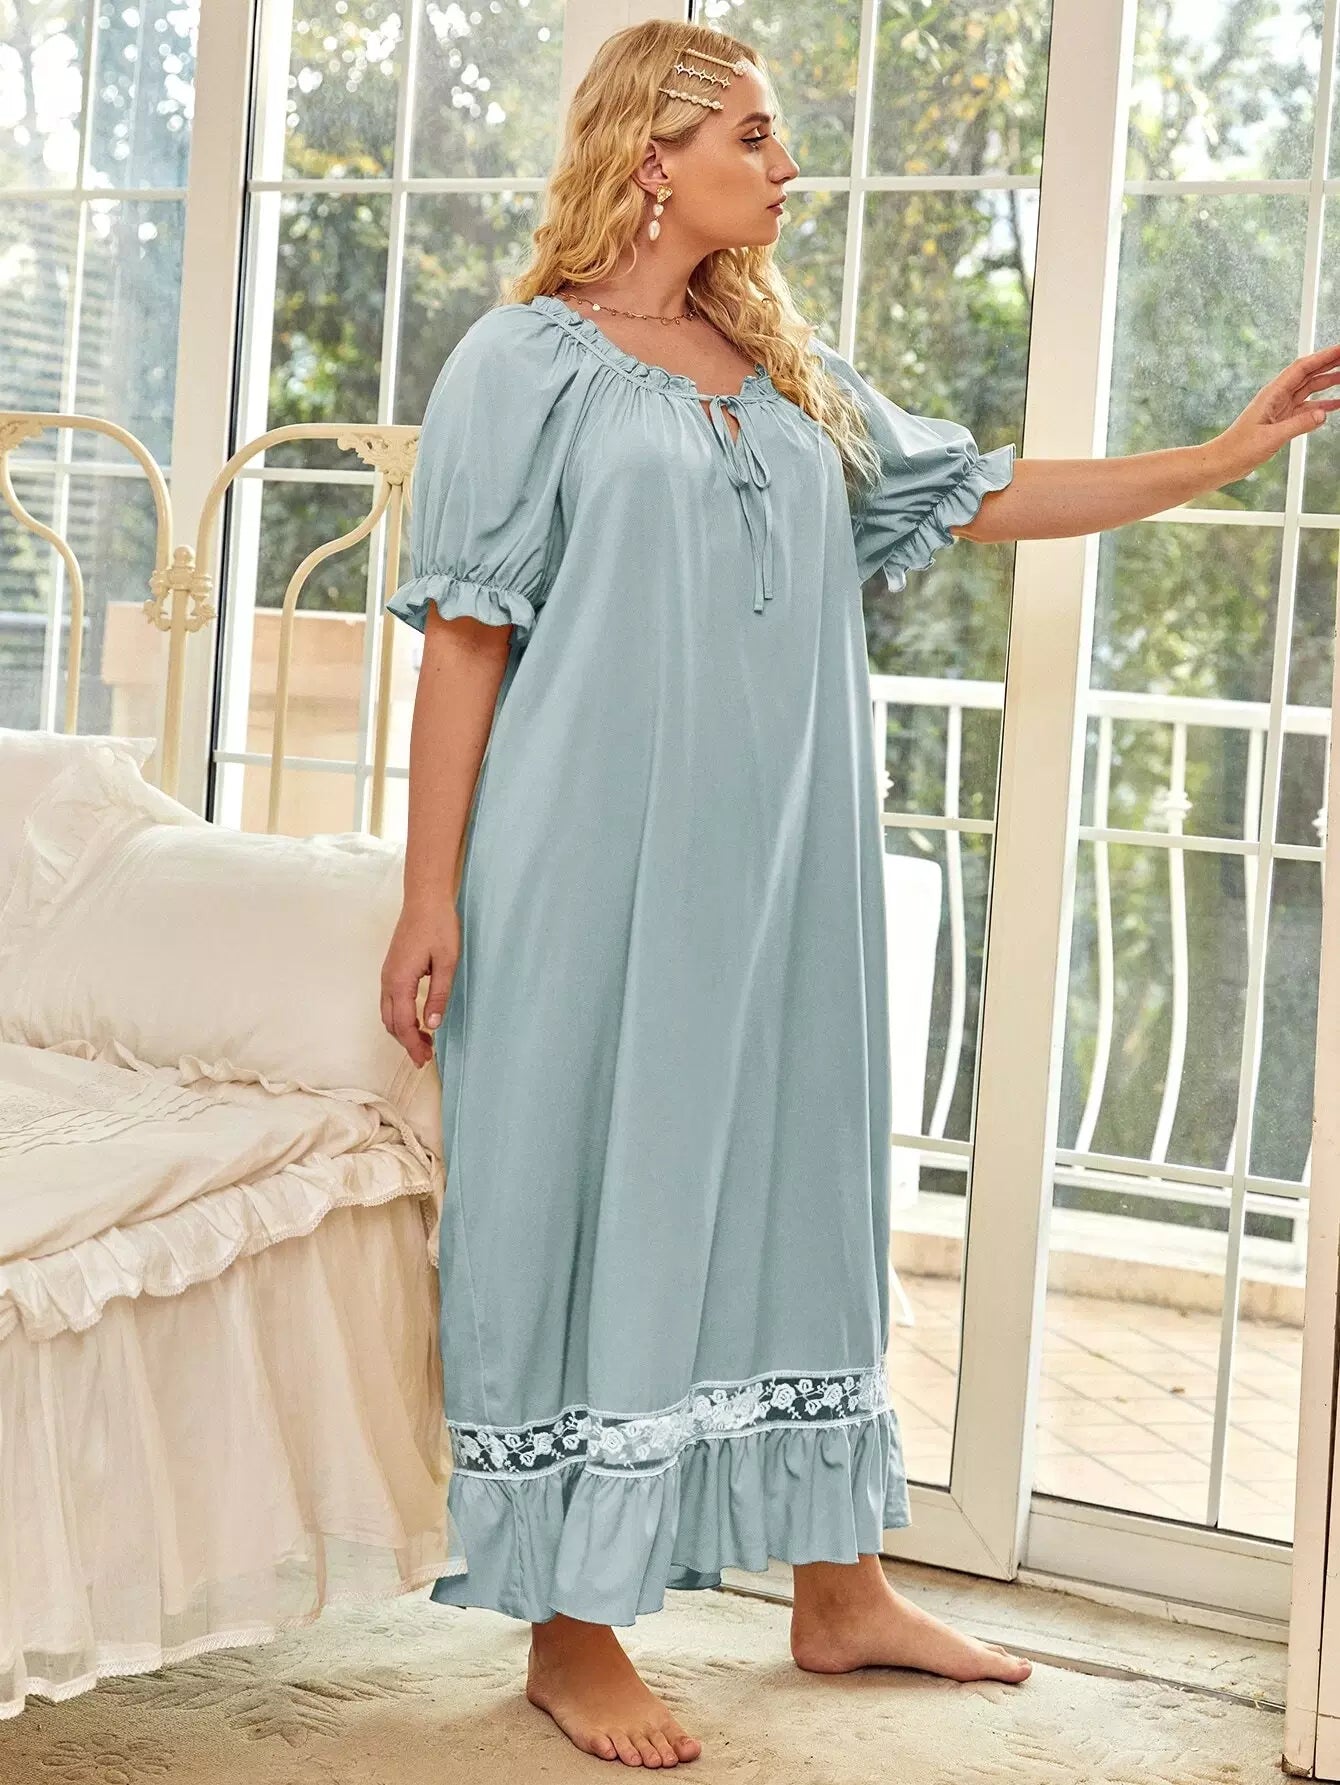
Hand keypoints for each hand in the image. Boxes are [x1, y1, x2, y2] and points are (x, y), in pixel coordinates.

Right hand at [381, 900, 459, 1066]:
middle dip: (406, 1043)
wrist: (424, 899)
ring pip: (387, 1013)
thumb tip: (432, 1026)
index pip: (403, 1024)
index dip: (413, 1045)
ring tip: (423, 1041)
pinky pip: (390, 1001)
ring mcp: (387, 974)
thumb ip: (438, 995)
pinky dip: (400, 1017)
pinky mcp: (391, 969)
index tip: (425, 1059)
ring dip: (402, 1030)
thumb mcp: (446, 963)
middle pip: (391, 1023)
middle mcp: (388, 980)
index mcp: (400, 981)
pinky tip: (417, 1019)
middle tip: (425, 1056)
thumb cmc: (438, 927)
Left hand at [1212, 342, 1339, 481]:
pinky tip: (1336, 404)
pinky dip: (1322, 405)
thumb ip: (1297, 425)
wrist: (1224, 462)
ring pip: (1309, 389)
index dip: (1323, 356)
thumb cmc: (1239, 449)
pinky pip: (1306, 408)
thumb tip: (1322, 415)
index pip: (1302, 368)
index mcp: (1272, 394)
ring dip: (1328, 382)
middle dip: (1329, 364)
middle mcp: (1277, 397)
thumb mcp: (1271, 437)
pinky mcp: (1281, 421)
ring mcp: (1280, 408)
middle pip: (1309, 374)